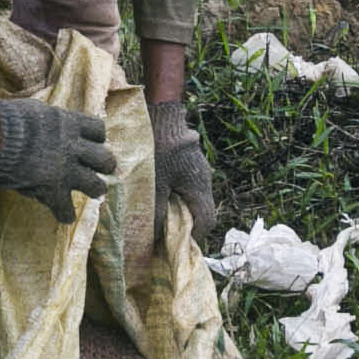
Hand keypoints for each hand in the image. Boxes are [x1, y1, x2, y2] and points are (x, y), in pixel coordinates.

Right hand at [0, 97, 117, 221]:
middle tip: (97, 170)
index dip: (96, 139)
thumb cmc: (6, 119)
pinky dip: (65, 214)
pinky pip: (66, 210)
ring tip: (92, 192)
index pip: (98, 130)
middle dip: (104, 166)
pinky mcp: (52, 190)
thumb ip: (49, 119)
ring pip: (96, 186)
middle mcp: (73, 147)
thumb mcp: (34, 109)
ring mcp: (65, 171)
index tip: (89, 143)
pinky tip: (62, 215)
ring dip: (95, 189)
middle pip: (105, 159)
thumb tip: (51, 120)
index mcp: (69, 124)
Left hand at [149, 103, 218, 247]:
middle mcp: (204, 180)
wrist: (161, 113)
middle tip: (163, 234)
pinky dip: (175, 197)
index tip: (174, 245)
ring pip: (193, 200)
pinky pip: (186, 187)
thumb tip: (152, 239)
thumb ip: (155, 212)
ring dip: (178, 211)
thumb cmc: (158, 147)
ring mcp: (198, 170)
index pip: (206, 222)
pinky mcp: (188, 162)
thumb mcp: (154, 184)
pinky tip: (157, 195)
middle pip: (201, 212)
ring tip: (158, 216)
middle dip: (184, 227)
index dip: (193, 238)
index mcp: (199, 187)